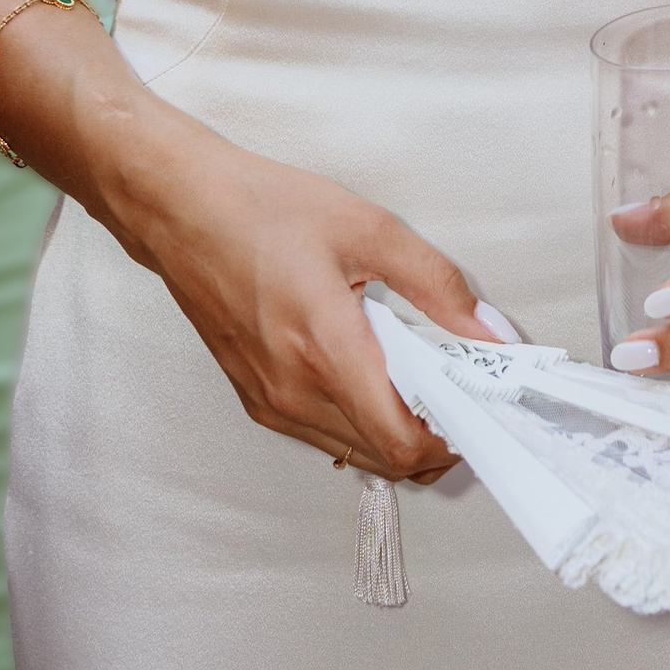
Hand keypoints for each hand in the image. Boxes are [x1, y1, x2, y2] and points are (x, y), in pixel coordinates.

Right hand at [111, 113, 487, 481]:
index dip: (449, 440)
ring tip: (424, 381)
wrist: (183, 210)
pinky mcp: (256, 400)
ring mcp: (270, 402)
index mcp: (325, 350)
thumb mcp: (369, 229)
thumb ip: (437, 284)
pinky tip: (377, 377)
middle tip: (462, 394)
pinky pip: (323, 435)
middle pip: (383, 459)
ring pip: (354, 453)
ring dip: (396, 434)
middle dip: (433, 439)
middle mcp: (293, 392)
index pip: (399, 440)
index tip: (479, 410)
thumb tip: (486, 329)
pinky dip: (361, 424)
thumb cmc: (265, 210)